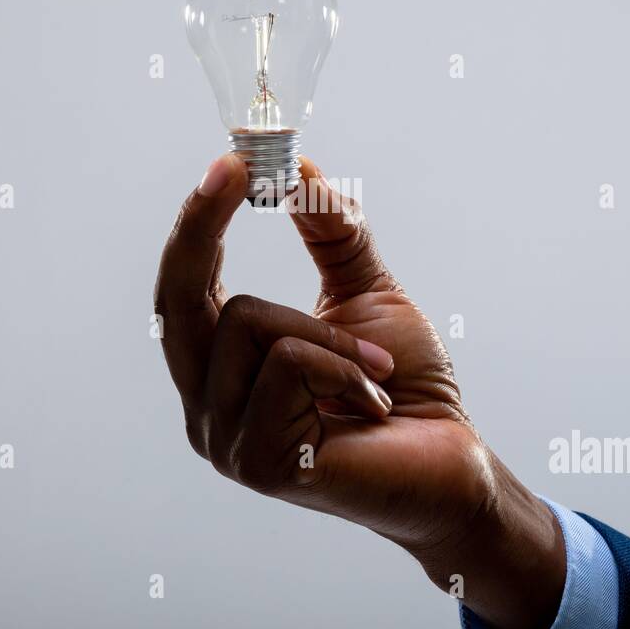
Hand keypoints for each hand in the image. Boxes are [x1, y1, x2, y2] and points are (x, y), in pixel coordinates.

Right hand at [154, 154, 565, 628]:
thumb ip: (329, 233)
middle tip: (239, 165)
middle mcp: (206, 408)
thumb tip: (297, 163)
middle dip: (203, 225)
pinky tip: (372, 405)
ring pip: (247, 320)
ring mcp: (225, 440)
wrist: (452, 466)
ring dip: (328, 332)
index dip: (195, 224)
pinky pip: (288, 364)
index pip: (181, 290)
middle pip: (177, 299)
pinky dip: (345, 366)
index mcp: (220, 370)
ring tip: (374, 370)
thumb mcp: (364, 293)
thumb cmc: (404, 387)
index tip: (227, 161)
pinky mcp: (257, 462)